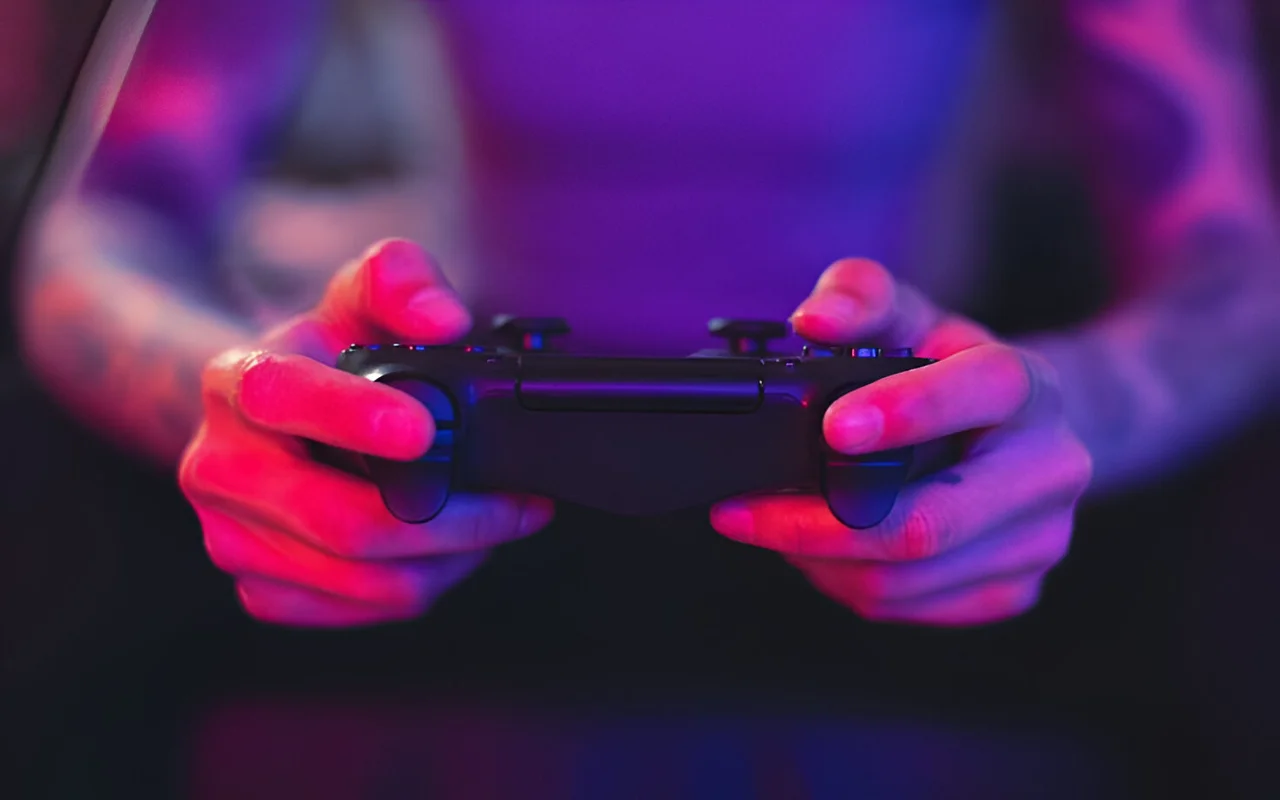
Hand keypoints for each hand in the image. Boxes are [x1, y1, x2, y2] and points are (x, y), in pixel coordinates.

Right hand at [179, 239, 553, 626]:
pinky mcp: (258, 589)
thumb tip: (445, 321)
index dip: (352, 418)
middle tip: (519, 502)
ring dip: (449, 560)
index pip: (281, 399)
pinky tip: (443, 553)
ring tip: (492, 524)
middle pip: (341, 522)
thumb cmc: (326, 355)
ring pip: (360, 580)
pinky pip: (355, 610)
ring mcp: (230, 538)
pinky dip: (418, 588)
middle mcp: (217, 466)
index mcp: (235, 381)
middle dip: (450, 521)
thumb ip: (402, 279)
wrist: (268, 418)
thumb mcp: (360, 294)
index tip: (426, 429)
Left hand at [711, 259, 1091, 626]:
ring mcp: (1040, 540)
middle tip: (742, 512)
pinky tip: (816, 552)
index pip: (983, 392)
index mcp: (1031, 386)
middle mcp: (1052, 467)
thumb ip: (859, 297)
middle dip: (819, 524)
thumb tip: (813, 320)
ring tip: (769, 527)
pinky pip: (910, 607)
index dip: (908, 410)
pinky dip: (843, 584)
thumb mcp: (907, 317)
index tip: (832, 427)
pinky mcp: (1014, 590)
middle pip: (930, 523)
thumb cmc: (947, 369)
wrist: (1018, 432)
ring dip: (817, 560)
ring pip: (907, 578)